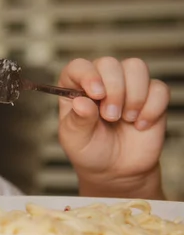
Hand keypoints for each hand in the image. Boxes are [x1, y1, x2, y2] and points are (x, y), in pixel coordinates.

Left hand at [57, 57, 169, 198]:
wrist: (116, 171)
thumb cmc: (90, 151)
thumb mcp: (75, 140)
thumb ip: (77, 120)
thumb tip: (81, 102)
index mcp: (75, 87)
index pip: (79, 66)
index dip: (88, 74)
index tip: (96, 94)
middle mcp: (101, 81)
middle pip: (110, 63)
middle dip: (114, 90)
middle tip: (111, 116)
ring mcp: (127, 86)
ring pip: (136, 68)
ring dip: (134, 95)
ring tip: (126, 119)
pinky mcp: (151, 97)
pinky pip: (159, 88)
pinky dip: (152, 107)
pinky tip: (140, 125)